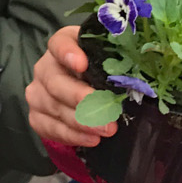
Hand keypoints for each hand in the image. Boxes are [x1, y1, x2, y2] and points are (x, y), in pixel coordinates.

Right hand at [26, 24, 114, 146]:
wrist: (83, 92)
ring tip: (106, 131)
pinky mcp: (36, 115)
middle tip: (107, 115)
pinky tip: (91, 139)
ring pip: (53, 107)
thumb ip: (121, 61)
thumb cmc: (101, 73)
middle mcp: (45, 67)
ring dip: (81, 122)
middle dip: (81, 100)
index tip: (81, 64)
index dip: (68, 53)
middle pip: (55, 81)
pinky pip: (49, 128)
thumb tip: (145, 75)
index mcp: (64, 45)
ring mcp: (37, 92)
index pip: (59, 43)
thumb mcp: (110, 60)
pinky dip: (71, 135)